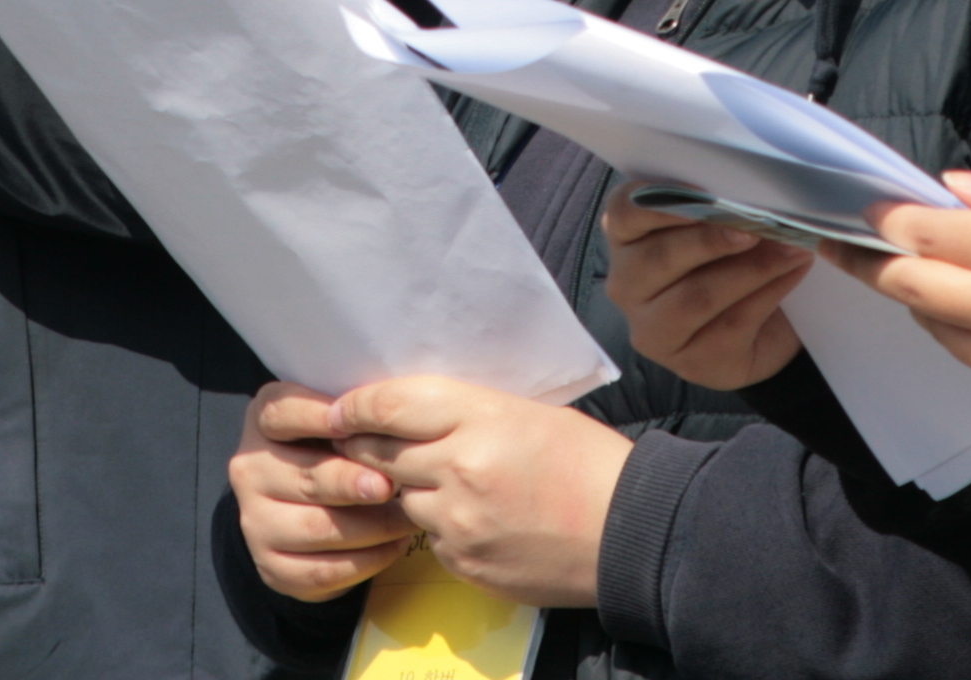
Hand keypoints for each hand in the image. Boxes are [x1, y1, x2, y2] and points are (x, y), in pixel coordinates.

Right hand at [230, 381, 413, 602]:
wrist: (302, 506)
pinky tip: (393, 546)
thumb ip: (353, 411)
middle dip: (351, 482)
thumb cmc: (332, 447)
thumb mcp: (333, 418)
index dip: (317, 416)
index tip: (356, 423)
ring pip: (316, 527)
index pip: (281, 413)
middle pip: (305, 476)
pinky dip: (364, 560)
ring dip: (371, 526)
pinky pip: (321, 570)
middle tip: (389, 484)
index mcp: (262, 422)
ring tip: (408, 518)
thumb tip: (391, 409)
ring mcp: (256, 522)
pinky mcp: (272, 566)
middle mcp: (250, 470)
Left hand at [256, 376, 631, 608]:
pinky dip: (438, 526)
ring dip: (405, 489)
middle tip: (358, 441)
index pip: (389, 406)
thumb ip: (466, 412)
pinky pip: (430, 539)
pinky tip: (472, 517)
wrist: (629, 532)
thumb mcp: (528, 411)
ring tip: (435, 480)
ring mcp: (458, 523)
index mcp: (479, 418)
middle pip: (379, 456)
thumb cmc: (587, 461)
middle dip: (365, 448)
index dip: (356, 406)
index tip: (341, 409)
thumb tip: (412, 413)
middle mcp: (459, 470)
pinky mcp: (464, 563)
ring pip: (400, 500)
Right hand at [603, 187, 811, 388]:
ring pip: (697, 297)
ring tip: (791, 249)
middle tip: (757, 226)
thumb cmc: (729, 262)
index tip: (707, 194)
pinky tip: (792, 272)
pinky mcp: (689, 362)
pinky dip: (768, 294)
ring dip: (751, 270)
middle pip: (659, 258)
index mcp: (626, 239)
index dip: (661, 203)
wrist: (760, 329)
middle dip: (712, 239)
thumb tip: (752, 198)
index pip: (624, 213)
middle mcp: (627, 285)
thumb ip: (720, 210)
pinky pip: (732, 325)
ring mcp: (653, 329)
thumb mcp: (719, 227)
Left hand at [843, 168, 970, 428]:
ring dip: (924, 297)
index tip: (859, 209)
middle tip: (842, 245)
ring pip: (935, 326)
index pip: (927, 233)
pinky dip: (965, 331)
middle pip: (911, 286)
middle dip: (871, 263)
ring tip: (930, 270)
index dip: (886, 219)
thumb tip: (949, 189)